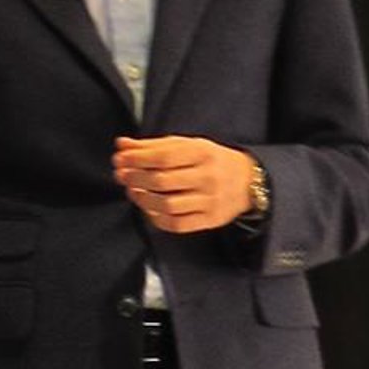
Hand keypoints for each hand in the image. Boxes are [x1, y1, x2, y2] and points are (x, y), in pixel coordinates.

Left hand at [113, 136, 258, 233]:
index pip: (163, 156)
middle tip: (122, 175)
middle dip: (135, 178)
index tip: (120, 159)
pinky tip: (149, 209)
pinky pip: (177, 224)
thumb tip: (122, 144)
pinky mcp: (210, 220)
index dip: (137, 159)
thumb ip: (154, 145)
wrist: (247, 181)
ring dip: (143, 199)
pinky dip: (157, 218)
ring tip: (133, 191)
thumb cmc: (211, 161)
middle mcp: (208, 177)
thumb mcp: (187, 146)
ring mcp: (210, 200)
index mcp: (202, 152)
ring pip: (167, 205)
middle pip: (162, 181)